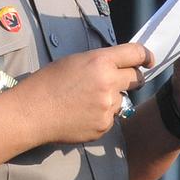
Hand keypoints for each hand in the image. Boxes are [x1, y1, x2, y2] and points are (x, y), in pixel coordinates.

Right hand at [17, 42, 152, 143]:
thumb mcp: (76, 61)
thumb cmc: (48, 83)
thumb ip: (102, 62)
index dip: (146, 56)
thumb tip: (120, 65)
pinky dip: (102, 115)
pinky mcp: (104, 126)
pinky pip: (112, 118)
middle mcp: (109, 83)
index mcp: (101, 61)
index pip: (136, 54)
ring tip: (86, 100)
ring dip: (112, 99)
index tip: (148, 60)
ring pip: (123, 100)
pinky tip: (82, 114)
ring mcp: (108, 107)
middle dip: (131, 78)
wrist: (31, 113)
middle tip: (118, 80)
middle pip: (137, 78)